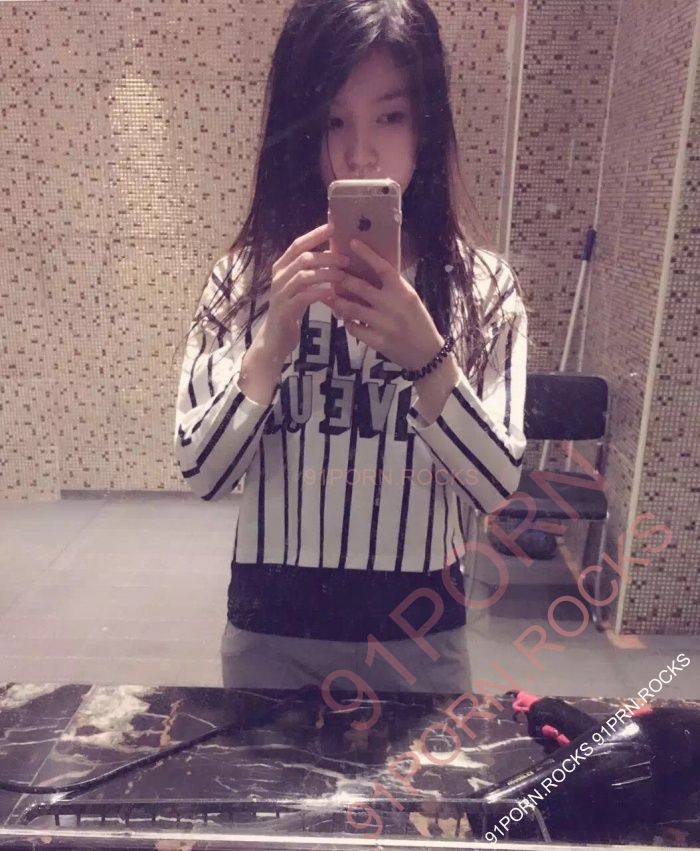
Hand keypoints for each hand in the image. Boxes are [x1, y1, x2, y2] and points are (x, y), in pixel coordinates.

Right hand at [260, 222, 349, 364]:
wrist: (276, 338)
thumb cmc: (291, 309)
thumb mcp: (299, 287)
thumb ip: (310, 271)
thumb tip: (334, 255)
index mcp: (281, 267)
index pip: (298, 244)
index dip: (315, 234)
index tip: (334, 226)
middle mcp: (279, 276)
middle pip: (304, 258)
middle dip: (327, 256)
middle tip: (346, 259)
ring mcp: (281, 292)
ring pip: (305, 275)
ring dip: (326, 273)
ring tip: (343, 275)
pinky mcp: (285, 309)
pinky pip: (305, 296)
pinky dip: (320, 293)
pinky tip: (332, 293)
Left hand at [319, 238, 445, 370]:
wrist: (427, 353)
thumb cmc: (418, 321)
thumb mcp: (410, 299)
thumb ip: (393, 286)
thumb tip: (372, 269)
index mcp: (403, 292)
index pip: (383, 267)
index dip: (367, 254)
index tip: (352, 243)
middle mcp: (392, 306)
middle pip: (361, 287)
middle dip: (342, 279)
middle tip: (330, 273)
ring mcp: (384, 325)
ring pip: (352, 309)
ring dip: (338, 301)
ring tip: (329, 296)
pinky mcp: (377, 341)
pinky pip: (354, 328)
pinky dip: (347, 322)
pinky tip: (345, 318)